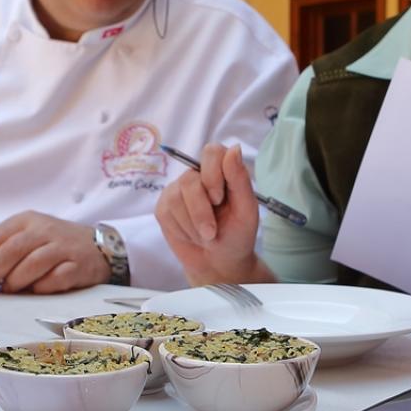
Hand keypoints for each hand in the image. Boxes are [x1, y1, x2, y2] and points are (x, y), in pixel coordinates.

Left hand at [0, 211, 108, 293]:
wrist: (98, 247)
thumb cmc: (55, 245)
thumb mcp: (28, 238)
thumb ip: (3, 252)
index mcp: (27, 221)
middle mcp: (45, 230)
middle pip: (12, 250)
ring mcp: (63, 247)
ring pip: (32, 264)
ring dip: (15, 281)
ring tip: (9, 291)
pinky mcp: (78, 265)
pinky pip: (56, 279)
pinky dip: (42, 287)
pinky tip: (36, 290)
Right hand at [156, 144, 272, 284]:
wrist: (219, 262)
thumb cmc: (237, 234)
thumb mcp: (246, 209)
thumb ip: (239, 178)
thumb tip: (234, 148)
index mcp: (221, 170)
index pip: (211, 152)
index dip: (212, 175)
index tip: (219, 199)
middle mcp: (197, 175)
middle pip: (189, 180)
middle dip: (201, 211)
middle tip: (213, 231)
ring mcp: (178, 190)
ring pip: (176, 199)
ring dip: (194, 225)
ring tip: (206, 236)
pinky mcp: (164, 207)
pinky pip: (167, 213)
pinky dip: (182, 231)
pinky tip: (192, 235)